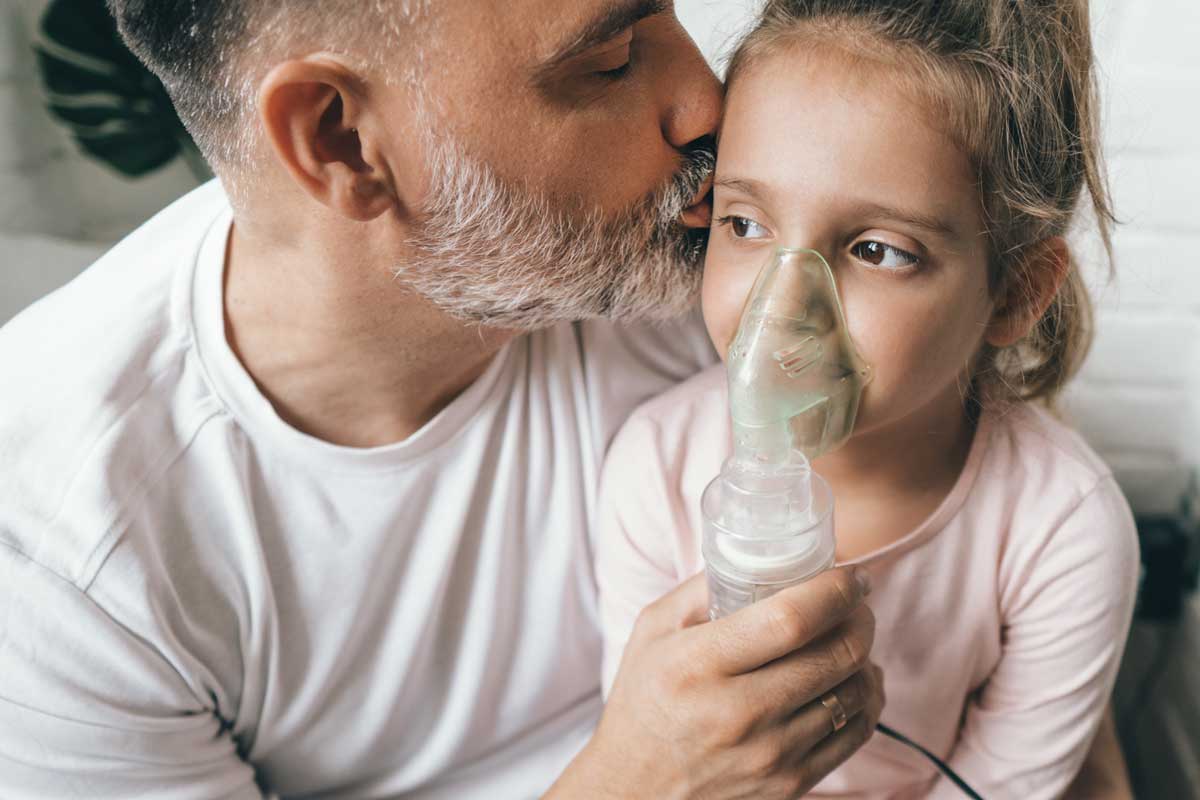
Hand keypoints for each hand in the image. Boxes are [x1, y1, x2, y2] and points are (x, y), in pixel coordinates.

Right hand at [552, 567, 883, 798]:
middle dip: (859, 618)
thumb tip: (759, 553)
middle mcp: (738, 712)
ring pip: (853, 693)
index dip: (834, 591)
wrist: (634, 790)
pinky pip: (855, 734)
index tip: (851, 576)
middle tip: (856, 602)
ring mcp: (769, 754)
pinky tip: (856, 682)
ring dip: (865, 658)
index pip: (790, 620)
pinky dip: (866, 700)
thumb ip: (700, 588)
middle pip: (834, 655)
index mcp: (699, 664)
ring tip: (853, 640)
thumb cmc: (644, 701)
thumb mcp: (652, 631)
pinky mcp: (789, 785)